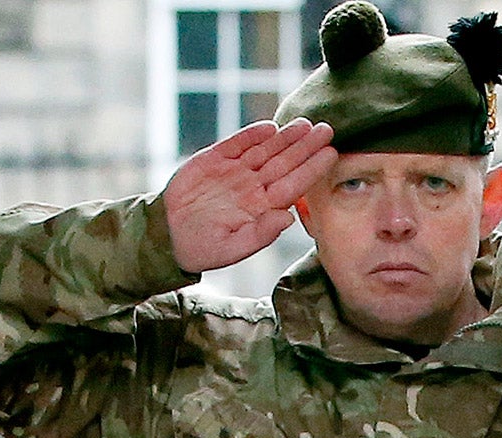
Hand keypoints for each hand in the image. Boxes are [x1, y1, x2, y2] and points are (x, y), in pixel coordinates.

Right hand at [164, 118, 337, 273]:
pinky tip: (269, 127)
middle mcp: (254, 188)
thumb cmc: (204, 248)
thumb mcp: (233, 248)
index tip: (331, 154)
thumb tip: (287, 218)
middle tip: (326, 129)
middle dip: (306, 146)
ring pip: (265, 150)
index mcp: (263, 209)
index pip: (294, 185)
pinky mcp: (213, 160)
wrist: (170, 235)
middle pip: (285, 163)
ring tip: (304, 124)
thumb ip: (261, 234)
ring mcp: (235, 172)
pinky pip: (236, 144)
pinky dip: (251, 135)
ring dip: (285, 137)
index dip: (312, 169)